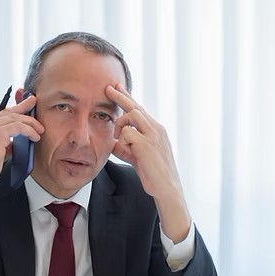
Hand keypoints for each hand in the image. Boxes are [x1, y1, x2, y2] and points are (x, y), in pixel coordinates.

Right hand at [0, 95, 42, 189]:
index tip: (20, 107)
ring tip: (39, 129)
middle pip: (5, 111)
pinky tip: (35, 136)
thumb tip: (13, 141)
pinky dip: (29, 131)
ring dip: (29, 122)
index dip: (9, 109)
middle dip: (22, 107)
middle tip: (33, 103)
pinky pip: (18, 127)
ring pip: (14, 117)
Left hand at [105, 84, 180, 199]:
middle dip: (120, 96)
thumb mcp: (136, 157)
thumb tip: (112, 143)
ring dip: (120, 124)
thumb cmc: (153, 174)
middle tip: (108, 87)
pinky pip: (127, 133)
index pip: (140, 110)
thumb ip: (126, 148)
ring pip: (132, 114)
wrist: (166, 188)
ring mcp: (153, 135)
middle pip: (136, 106)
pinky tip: (126, 151)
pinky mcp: (147, 144)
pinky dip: (122, 141)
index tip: (117, 89)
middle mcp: (156, 129)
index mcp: (156, 130)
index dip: (128, 99)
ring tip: (117, 138)